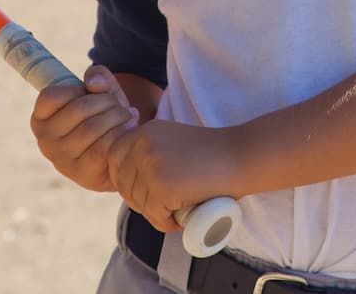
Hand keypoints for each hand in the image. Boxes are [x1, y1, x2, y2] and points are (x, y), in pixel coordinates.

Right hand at [30, 64, 137, 191]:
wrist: (121, 151)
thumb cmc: (104, 116)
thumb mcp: (101, 91)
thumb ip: (98, 77)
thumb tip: (94, 84)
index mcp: (41, 119)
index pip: (50, 96)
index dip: (75, 89)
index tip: (90, 92)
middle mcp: (45, 141)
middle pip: (78, 109)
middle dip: (107, 101)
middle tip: (119, 104)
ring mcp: (61, 159)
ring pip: (92, 128)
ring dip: (118, 116)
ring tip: (127, 115)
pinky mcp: (81, 174)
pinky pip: (102, 148)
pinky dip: (120, 134)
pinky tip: (129, 129)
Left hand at [108, 120, 240, 232]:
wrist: (241, 155)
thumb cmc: (212, 153)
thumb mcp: (172, 140)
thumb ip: (150, 149)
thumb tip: (123, 179)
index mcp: (143, 132)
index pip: (114, 160)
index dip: (126, 179)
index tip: (145, 190)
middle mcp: (142, 145)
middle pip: (123, 184)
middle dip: (139, 200)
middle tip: (164, 206)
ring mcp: (151, 166)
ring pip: (138, 203)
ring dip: (155, 213)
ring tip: (177, 211)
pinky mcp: (162, 187)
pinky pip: (154, 216)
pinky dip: (166, 223)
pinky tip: (181, 219)